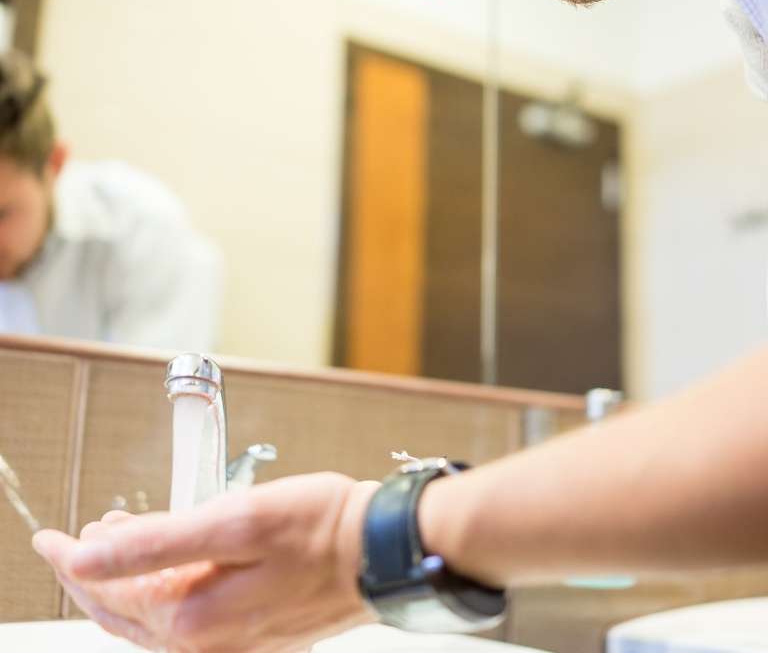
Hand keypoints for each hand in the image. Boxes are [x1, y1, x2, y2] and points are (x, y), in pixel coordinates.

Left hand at [33, 472, 379, 651]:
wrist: (380, 550)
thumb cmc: (320, 529)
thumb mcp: (234, 520)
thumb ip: (158, 541)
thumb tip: (92, 554)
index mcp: (195, 618)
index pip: (111, 591)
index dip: (73, 561)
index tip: (50, 539)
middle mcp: (208, 644)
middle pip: (124, 616)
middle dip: (90, 578)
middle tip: (68, 545)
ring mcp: (231, 644)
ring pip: (152, 622)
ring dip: (124, 585)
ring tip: (110, 545)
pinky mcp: (251, 635)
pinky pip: (186, 623)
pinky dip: (161, 594)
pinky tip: (164, 569)